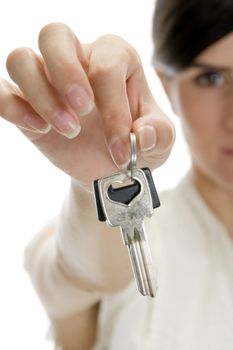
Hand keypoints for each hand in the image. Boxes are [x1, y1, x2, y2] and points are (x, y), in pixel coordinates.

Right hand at [1, 23, 174, 190]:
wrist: (107, 167)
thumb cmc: (133, 145)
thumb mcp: (159, 143)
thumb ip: (160, 135)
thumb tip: (142, 135)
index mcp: (115, 59)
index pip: (107, 66)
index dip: (114, 110)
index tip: (120, 149)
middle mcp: (78, 60)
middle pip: (54, 35)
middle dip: (66, 73)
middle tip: (83, 110)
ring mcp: (48, 80)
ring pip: (20, 59)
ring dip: (40, 95)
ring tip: (68, 130)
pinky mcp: (26, 103)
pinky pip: (3, 91)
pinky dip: (13, 108)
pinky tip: (39, 129)